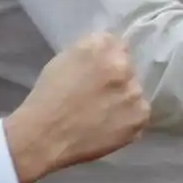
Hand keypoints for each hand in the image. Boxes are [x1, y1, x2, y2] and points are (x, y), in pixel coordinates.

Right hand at [4, 30, 146, 182]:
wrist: (42, 138)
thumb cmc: (46, 99)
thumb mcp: (62, 61)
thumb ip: (89, 51)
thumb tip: (108, 50)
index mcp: (100, 47)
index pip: (116, 44)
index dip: (106, 59)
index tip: (98, 72)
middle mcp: (122, 66)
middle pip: (128, 67)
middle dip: (116, 78)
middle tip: (98, 95)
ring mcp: (135, 93)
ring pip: (134, 91)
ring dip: (123, 99)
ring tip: (102, 113)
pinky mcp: (140, 117)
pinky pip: (138, 114)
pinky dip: (127, 119)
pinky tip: (108, 126)